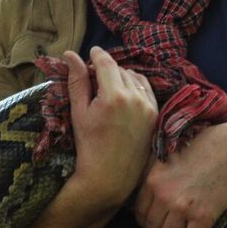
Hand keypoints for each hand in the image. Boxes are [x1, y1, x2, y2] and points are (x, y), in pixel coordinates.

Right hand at [64, 47, 157, 207]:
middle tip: (94, 77)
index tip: (91, 52)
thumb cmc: (88, 145)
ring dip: (122, 77)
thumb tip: (70, 55)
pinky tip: (124, 96)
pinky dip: (135, 87)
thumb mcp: (79, 112)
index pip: (106, 62)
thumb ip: (77, 81)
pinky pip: (147, 90)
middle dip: (107, 69)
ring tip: (108, 88)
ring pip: (135, 78)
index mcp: (114, 95)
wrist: (110, 176)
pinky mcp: (156, 115)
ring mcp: (149, 106)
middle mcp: (135, 97)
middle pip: (120, 69)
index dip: (97, 54)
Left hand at [133, 119, 226, 227]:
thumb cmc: (205, 147)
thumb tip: (142, 194)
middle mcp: (162, 196)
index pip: (139, 212)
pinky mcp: (203, 217)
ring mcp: (182, 208)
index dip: (145, 222)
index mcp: (152, 180)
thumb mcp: (169, 154)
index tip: (152, 225)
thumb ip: (153, 172)